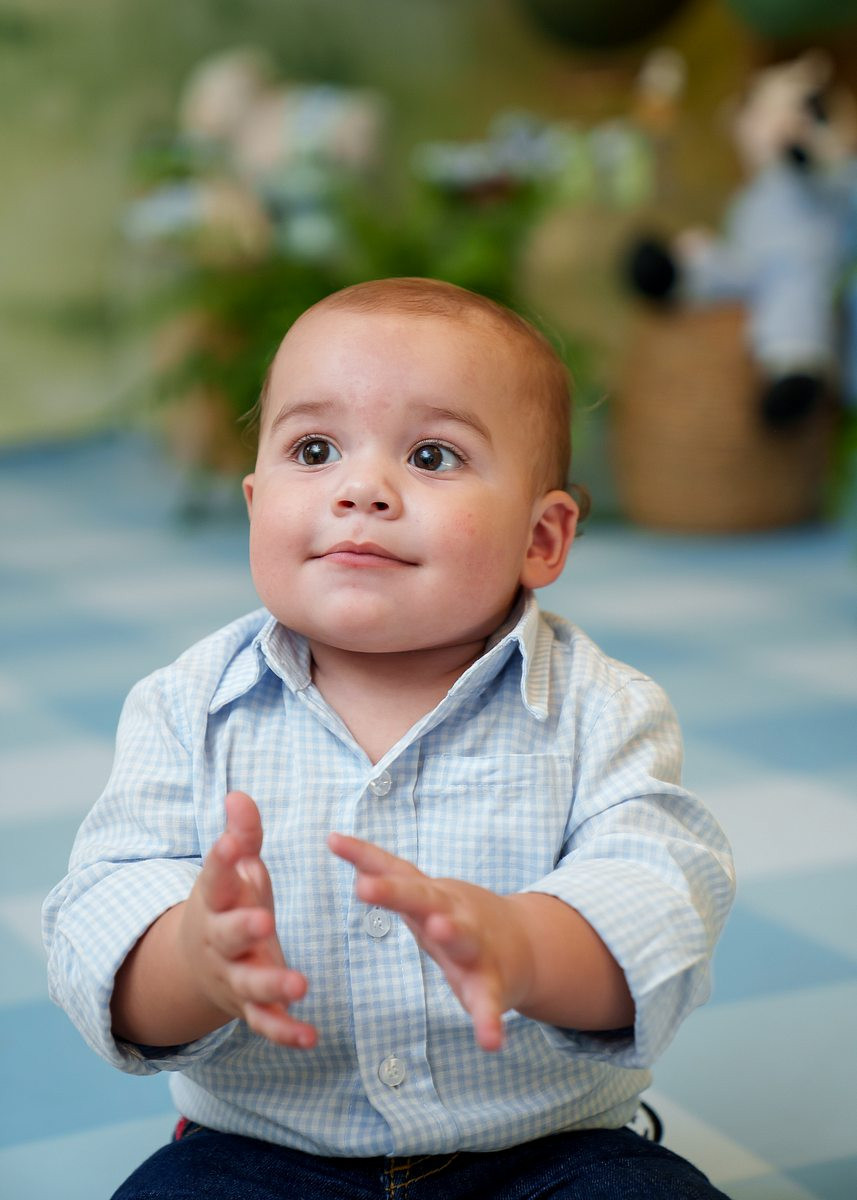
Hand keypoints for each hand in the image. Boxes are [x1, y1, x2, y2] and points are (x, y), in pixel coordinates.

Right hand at [181, 792, 316, 1047]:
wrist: (197, 962)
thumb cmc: (229, 902)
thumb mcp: (234, 868)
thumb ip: (242, 835)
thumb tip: (239, 795)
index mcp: (215, 901)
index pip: (214, 878)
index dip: (222, 860)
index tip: (233, 845)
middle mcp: (219, 942)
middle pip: (227, 937)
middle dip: (244, 929)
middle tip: (265, 921)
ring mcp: (233, 976)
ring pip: (249, 985)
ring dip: (272, 985)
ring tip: (301, 984)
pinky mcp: (251, 1006)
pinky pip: (266, 1023)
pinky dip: (286, 1032)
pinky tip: (310, 1035)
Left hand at [328, 832, 532, 1050]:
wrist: (525, 943)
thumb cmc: (458, 917)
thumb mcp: (423, 893)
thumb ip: (384, 874)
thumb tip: (337, 842)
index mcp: (431, 896)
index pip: (393, 870)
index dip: (362, 855)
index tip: (332, 840)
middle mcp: (453, 913)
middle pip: (422, 898)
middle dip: (393, 892)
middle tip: (364, 887)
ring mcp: (476, 947)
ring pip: (462, 938)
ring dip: (451, 932)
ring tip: (439, 929)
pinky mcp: (494, 983)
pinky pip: (490, 1003)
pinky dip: (489, 1020)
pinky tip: (490, 1042)